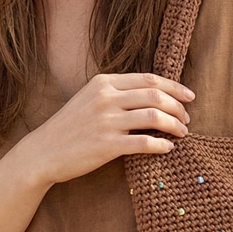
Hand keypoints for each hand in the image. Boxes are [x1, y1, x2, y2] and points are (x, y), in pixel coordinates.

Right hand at [22, 73, 194, 185]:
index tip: (190, 97)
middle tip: (187, 119)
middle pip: (156, 96)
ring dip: (175, 125)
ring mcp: (106, 121)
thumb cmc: (70, 127)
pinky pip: (145, 142)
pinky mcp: (106, 145)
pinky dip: (162, 145)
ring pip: (154, 117)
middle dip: (178, 107)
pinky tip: (168, 148)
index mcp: (104, 83)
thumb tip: (154, 94)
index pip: (149, 79)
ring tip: (182, 133)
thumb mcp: (90, 99)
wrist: (42, 152)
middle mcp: (106, 98)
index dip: (175, 87)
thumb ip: (117, 92)